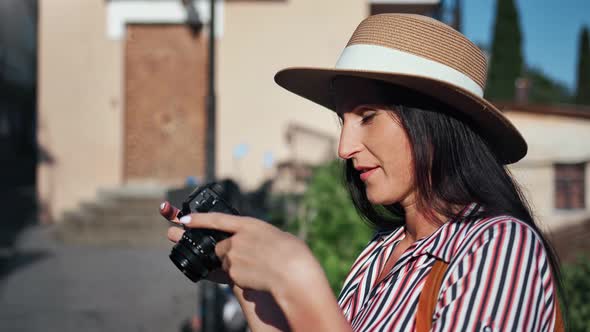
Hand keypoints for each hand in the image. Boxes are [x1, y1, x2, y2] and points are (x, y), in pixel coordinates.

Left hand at [159, 201, 322, 292]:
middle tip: (250, 258)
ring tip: (258, 267)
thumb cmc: (292, 252)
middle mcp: (236, 240)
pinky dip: (242, 276)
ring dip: (236, 264)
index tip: (184, 219)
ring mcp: (233, 257)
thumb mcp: (276, 235)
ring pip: (226, 262)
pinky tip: (257, 276)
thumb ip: (260, 235)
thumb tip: (258, 240)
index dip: (198, 219)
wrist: (292, 273)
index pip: (216, 219)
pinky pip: (233, 275)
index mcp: (248, 224)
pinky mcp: (232, 274)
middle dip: (229, 252)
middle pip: (221, 246)